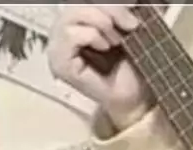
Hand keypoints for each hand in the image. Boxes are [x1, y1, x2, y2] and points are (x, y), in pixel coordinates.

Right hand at [48, 5, 150, 128]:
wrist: (135, 97)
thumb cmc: (131, 67)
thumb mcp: (125, 30)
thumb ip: (117, 11)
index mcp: (76, 23)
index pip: (82, 2)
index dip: (109, 4)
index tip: (132, 14)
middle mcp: (61, 33)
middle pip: (76, 4)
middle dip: (109, 10)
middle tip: (129, 26)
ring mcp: (57, 48)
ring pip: (71, 15)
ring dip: (101, 24)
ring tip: (116, 41)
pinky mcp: (59, 63)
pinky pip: (71, 35)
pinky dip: (92, 36)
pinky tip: (105, 48)